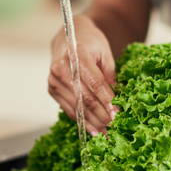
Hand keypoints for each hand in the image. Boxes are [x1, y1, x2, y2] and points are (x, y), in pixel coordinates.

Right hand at [48, 16, 118, 134]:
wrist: (68, 36)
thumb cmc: (90, 42)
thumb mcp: (105, 52)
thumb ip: (110, 74)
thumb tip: (118, 99)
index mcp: (77, 55)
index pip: (95, 83)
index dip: (107, 101)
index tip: (118, 114)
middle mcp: (62, 68)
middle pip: (85, 98)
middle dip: (102, 116)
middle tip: (116, 129)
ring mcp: (54, 79)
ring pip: (77, 107)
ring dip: (93, 123)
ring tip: (107, 134)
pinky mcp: (52, 89)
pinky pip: (69, 109)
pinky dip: (82, 121)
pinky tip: (94, 131)